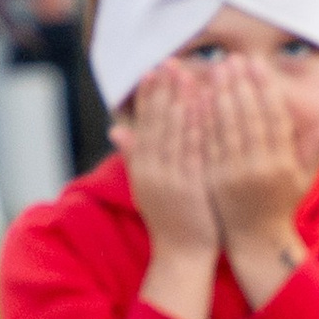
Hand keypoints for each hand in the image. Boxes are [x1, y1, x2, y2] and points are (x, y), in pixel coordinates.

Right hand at [114, 67, 218, 290]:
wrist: (182, 257)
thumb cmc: (170, 221)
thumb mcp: (147, 186)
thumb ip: (134, 156)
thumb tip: (114, 129)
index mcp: (141, 167)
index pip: (143, 124)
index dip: (148, 96)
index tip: (153, 69)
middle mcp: (151, 171)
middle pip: (156, 123)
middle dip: (163, 91)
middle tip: (170, 62)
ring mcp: (170, 180)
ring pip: (173, 134)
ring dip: (180, 102)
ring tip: (187, 75)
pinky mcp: (190, 189)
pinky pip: (193, 153)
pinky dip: (197, 129)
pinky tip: (204, 109)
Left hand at [201, 56, 311, 288]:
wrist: (256, 240)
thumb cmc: (281, 203)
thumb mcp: (304, 177)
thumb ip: (317, 146)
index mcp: (284, 165)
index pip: (275, 118)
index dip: (265, 89)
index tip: (257, 64)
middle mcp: (261, 169)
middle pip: (250, 118)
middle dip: (241, 85)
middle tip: (234, 59)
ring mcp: (236, 175)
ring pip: (227, 127)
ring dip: (221, 95)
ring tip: (218, 70)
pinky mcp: (215, 180)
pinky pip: (209, 143)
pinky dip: (204, 119)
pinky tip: (201, 97)